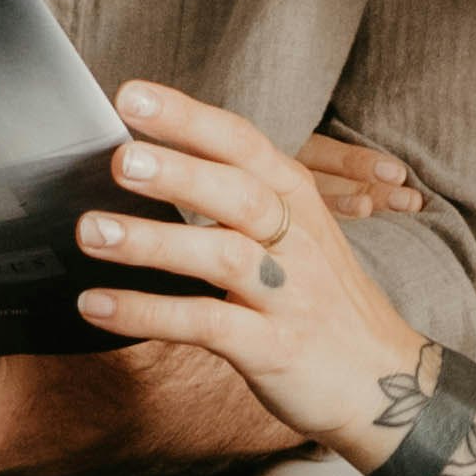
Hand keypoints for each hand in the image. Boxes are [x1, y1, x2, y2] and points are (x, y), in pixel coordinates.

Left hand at [75, 83, 429, 462]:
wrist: (383, 380)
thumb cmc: (321, 300)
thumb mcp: (294, 236)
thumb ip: (238, 201)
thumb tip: (152, 163)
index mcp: (296, 200)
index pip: (241, 143)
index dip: (187, 118)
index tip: (130, 95)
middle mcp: (297, 240)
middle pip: (238, 192)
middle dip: (179, 172)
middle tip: (119, 158)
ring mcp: (289, 294)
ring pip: (222, 256)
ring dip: (154, 242)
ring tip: (91, 231)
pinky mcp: (275, 348)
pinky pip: (206, 325)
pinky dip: (148, 313)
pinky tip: (96, 306)